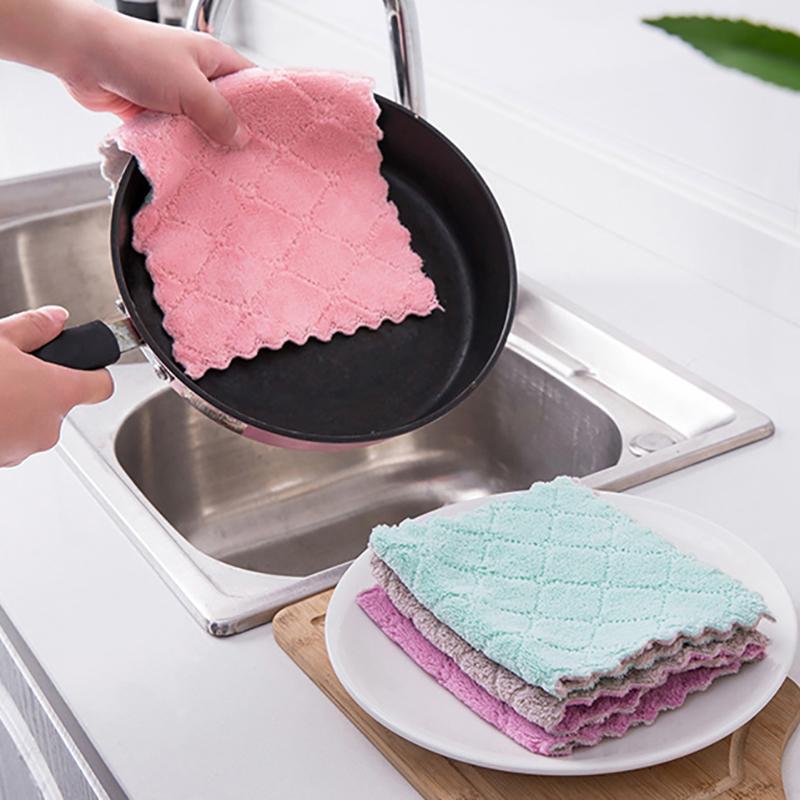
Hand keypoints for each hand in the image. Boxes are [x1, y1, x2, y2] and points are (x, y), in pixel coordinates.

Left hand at [0, 0, 253, 146]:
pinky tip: (191, 164)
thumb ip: (218, 116)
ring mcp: (175, 94)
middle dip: (234, 135)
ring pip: (201, 126)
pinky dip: (181, 148)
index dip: (264, 110)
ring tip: (221, 168)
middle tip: (249, 161)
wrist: (81, 55)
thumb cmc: (135, 55)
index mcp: (214, 58)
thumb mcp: (189, 88)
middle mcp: (197, 75)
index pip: (252, 84)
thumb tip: (240, 139)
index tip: (274, 138)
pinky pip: (177, 134)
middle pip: (227, 111)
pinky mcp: (155, 111)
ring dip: (205, 144)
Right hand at [0, 307, 113, 467]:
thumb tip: (55, 318)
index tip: (88, 367)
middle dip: (40, 386)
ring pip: (33, 421)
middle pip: (60, 403)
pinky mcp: (3, 461)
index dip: (95, 373)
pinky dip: (1, 424)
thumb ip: (33, 327)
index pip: (101, 386)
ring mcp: (25, 447)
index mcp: (57, 392)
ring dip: (17, 407)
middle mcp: (49, 425)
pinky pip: (11, 438)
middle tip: (11, 370)